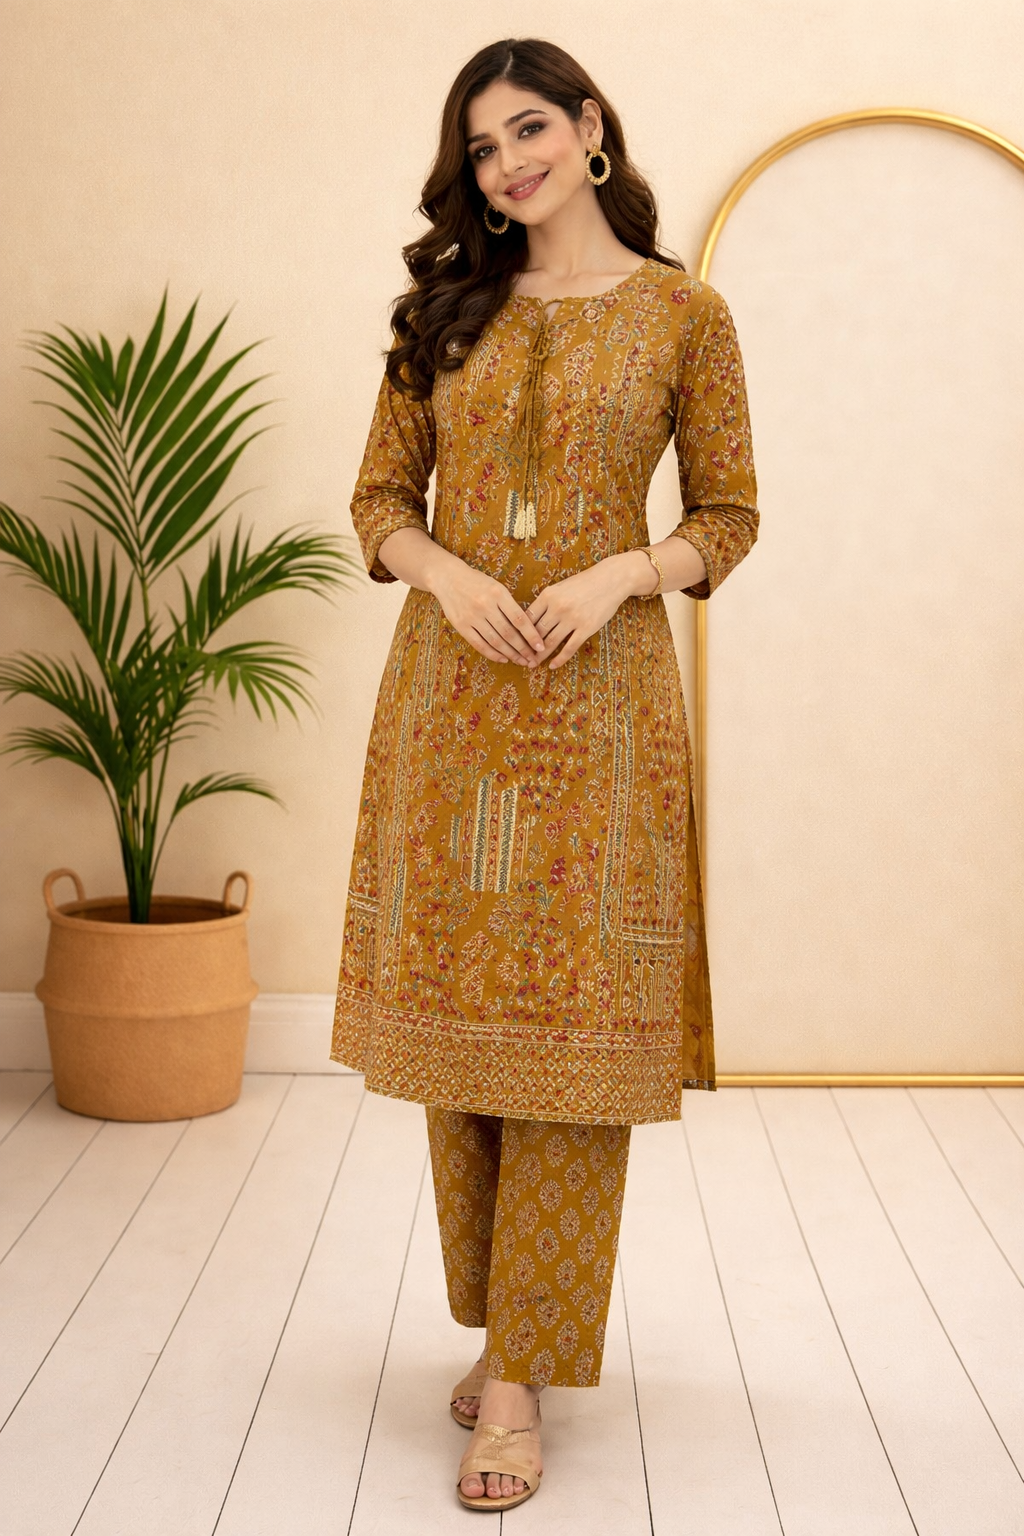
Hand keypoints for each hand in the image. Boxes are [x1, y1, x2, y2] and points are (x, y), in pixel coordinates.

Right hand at [431, 558, 546, 664]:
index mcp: (498, 594)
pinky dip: (492, 654)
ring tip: (521, 661)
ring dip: (510, 654)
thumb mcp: (497, 587)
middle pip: (508, 633)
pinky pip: (479, 644)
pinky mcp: (461, 626)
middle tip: (533, 659)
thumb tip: (527, 628)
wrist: (448, 578)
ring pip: (495, 641)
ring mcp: (472, 617)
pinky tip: (503, 659)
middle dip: (523, 649)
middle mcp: (485, 606)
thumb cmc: (477, 582)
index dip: (531, 635)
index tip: (540, 646)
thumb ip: (509, 605)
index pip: (519, 619)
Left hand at [526, 558, 637, 669]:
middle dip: (527, 648)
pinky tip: (553, 666)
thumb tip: (529, 619)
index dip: (519, 633)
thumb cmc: (584, 583)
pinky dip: (559, 659)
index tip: (514, 643)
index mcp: (548, 595)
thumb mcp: (560, 587)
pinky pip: (569, 648)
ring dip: (540, 656)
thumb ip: (546, 602)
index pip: (527, 618)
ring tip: (533, 664)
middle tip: (520, 658)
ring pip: (550, 642)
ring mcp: (572, 619)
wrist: (610, 580)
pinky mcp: (586, 628)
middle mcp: (558, 607)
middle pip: (537, 633)